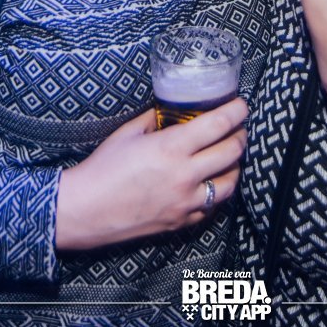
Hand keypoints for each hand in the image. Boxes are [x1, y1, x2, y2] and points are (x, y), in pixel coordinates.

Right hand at [55, 98, 247, 250]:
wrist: (85, 210)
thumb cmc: (102, 169)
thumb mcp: (128, 133)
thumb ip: (155, 119)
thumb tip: (173, 110)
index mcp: (171, 148)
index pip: (219, 124)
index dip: (237, 111)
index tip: (241, 105)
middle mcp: (184, 175)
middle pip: (232, 151)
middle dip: (241, 135)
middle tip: (238, 128)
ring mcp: (186, 201)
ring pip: (230, 182)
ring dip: (234, 166)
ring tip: (229, 156)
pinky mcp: (182, 221)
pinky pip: (213, 206)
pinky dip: (216, 191)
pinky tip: (210, 182)